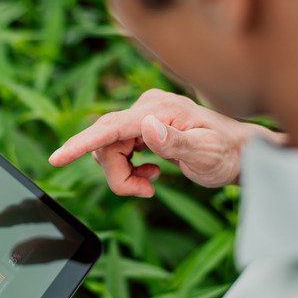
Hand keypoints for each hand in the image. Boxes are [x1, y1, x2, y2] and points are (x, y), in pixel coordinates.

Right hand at [49, 89, 284, 196]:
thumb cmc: (227, 154)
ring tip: (151, 183)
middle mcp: (147, 107)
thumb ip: (175, 141)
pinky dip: (128, 168)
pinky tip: (151, 172)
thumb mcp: (206, 153)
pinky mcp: (144, 126)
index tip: (57, 159)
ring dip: (122, 173)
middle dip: (116, 173)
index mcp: (158, 111)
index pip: (110, 127)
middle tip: (145, 190)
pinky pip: (119, 149)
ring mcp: (144, 116)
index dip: (81, 144)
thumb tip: (146, 128)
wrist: (240, 152)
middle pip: (105, 143)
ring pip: (109, 149)